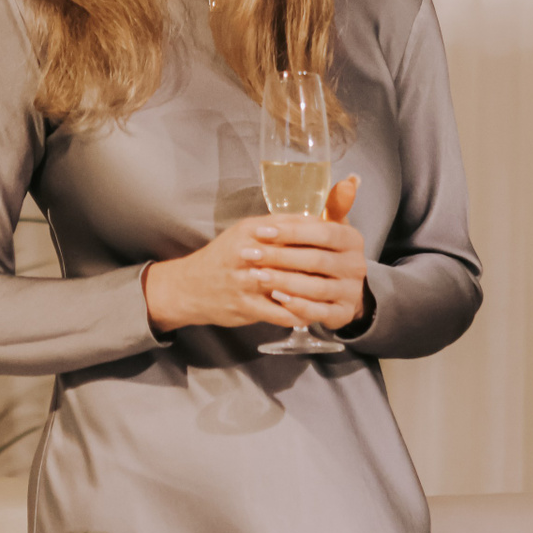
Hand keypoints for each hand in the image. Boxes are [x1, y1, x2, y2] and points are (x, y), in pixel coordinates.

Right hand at [142, 174, 367, 334]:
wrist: (189, 286)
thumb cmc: (224, 257)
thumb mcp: (246, 232)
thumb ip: (277, 226)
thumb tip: (313, 218)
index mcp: (251, 230)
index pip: (292, 227)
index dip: (318, 234)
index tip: (340, 239)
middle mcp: (248, 253)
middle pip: (293, 256)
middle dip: (319, 263)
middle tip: (343, 268)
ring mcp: (245, 281)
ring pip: (288, 285)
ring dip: (311, 290)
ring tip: (333, 293)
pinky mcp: (245, 306)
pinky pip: (279, 311)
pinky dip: (298, 313)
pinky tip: (312, 313)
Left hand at [253, 174, 367, 331]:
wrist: (344, 289)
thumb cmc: (327, 252)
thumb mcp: (331, 227)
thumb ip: (334, 205)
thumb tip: (350, 178)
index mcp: (352, 240)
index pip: (323, 232)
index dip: (291, 231)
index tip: (261, 230)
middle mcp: (356, 266)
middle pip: (316, 261)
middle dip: (280, 257)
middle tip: (250, 254)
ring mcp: (351, 292)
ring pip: (316, 288)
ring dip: (285, 282)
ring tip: (257, 276)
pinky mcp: (344, 314)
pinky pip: (319, 312)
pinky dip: (298, 306)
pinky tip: (276, 299)